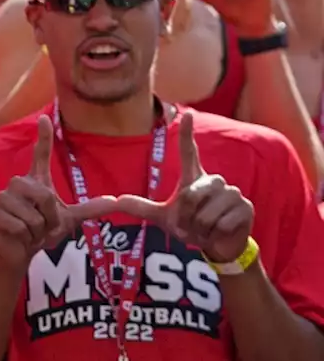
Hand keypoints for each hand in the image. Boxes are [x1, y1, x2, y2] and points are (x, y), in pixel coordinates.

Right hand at [0, 115, 120, 274]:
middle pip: (44, 195)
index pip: (41, 154)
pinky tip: (18, 237)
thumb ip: (90, 209)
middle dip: (49, 218)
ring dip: (37, 231)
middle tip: (42, 227)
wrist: (18, 253)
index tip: (45, 118)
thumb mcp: (68, 219)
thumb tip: (116, 201)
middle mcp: (17, 184)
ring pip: (33, 216)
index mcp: (35, 181)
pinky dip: (25, 238)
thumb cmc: (40, 233)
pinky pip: (20, 226)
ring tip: (29, 232)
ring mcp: (2, 197)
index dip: (44, 136)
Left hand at [114, 112, 253, 262]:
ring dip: (200, 227)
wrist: (217, 246)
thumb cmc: (191, 227)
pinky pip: (221, 222)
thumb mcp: (163, 218)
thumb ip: (141, 208)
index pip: (189, 152)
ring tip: (205, 228)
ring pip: (205, 212)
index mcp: (194, 179)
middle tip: (191, 225)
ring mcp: (232, 192)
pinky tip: (220, 231)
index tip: (188, 114)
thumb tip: (115, 200)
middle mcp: (214, 181)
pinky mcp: (245, 207)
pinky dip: (215, 232)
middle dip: (185, 217)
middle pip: (189, 195)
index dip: (188, 134)